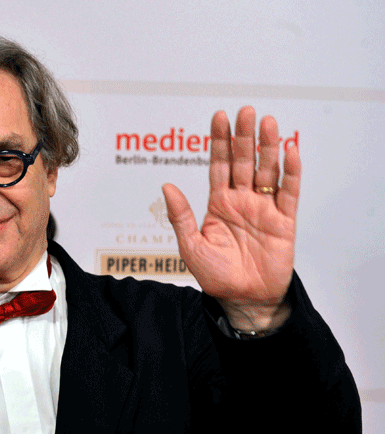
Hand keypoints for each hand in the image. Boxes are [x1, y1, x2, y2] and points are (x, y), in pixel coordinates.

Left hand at [162, 106, 299, 329]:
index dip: (219, 142)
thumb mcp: (190, 246)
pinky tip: (290, 151)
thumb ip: (180, 216)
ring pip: (266, 171)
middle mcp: (241, 201)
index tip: (219, 117)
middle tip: (245, 111)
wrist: (243, 299)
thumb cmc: (215, 275)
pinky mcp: (284, 221)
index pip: (219, 165)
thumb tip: (166, 186)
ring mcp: (263, 209)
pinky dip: (290, 172)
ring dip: (268, 147)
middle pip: (243, 161)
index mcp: (218, 204)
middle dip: (244, 136)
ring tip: (267, 122)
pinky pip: (288, 193)